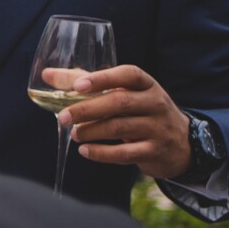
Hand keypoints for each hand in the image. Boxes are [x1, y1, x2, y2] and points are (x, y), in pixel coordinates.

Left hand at [57, 64, 191, 177]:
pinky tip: (85, 151)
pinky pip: (125, 153)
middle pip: (120, 102)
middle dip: (87, 109)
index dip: (103, 78)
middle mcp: (155, 103)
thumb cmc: (140, 112)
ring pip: (120, 127)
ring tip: (75, 134)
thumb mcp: (123, 94)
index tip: (78, 86)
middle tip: (64, 117)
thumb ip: (86, 83)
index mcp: (146, 85)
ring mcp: (157, 128)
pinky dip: (102, 153)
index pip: (128, 74)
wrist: (181, 144)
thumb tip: (47, 75)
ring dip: (91, 131)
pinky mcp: (154, 151)